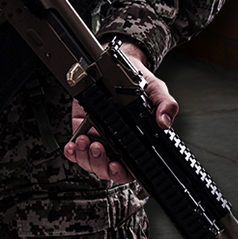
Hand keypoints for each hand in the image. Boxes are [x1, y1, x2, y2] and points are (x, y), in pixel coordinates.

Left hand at [62, 41, 178, 182]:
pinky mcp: (82, 130)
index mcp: (136, 142)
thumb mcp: (156, 91)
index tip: (116, 165)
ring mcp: (98, 138)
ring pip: (89, 161)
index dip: (122, 172)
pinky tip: (73, 144)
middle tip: (98, 147)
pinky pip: (75, 149)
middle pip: (106, 169)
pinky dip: (72, 150)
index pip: (130, 169)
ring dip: (85, 156)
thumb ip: (165, 105)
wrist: (117, 66)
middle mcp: (117, 145)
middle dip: (100, 163)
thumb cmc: (139, 83)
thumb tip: (164, 121)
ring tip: (86, 140)